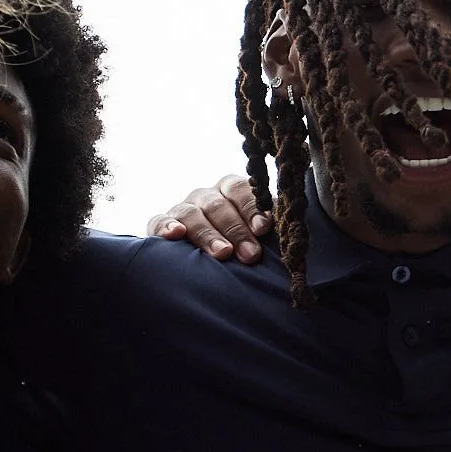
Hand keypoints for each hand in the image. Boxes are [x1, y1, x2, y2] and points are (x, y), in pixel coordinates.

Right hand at [146, 175, 271, 263]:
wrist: (212, 261)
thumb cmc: (242, 247)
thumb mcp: (258, 234)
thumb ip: (269, 228)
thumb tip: (291, 232)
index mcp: (231, 191)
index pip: (241, 190)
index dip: (252, 207)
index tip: (263, 228)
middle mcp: (207, 196)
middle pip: (219, 206)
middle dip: (236, 230)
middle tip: (250, 254)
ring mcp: (183, 208)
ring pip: (192, 214)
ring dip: (208, 234)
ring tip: (223, 253)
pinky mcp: (161, 224)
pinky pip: (159, 221)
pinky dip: (166, 226)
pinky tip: (176, 235)